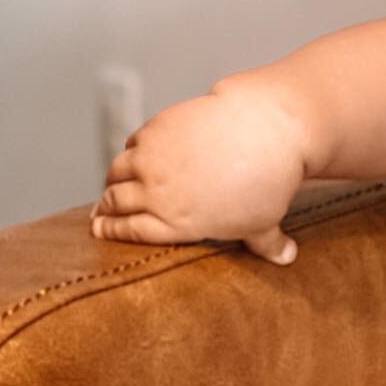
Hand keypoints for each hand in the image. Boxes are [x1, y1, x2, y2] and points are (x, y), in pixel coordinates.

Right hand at [88, 80, 308, 264]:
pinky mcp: (156, 128)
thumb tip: (287, 257)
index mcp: (175, 224)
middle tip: (99, 211)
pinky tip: (134, 154)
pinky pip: (133, 142)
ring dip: (113, 180)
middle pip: (115, 202)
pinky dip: (131, 150)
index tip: (98, 230)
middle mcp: (156, 194)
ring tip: (114, 184)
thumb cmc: (267, 181)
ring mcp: (152, 158)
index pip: (128, 231)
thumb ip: (268, 244)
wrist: (266, 131)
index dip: (110, 231)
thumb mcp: (266, 221)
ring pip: (117, 171)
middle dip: (105, 208)